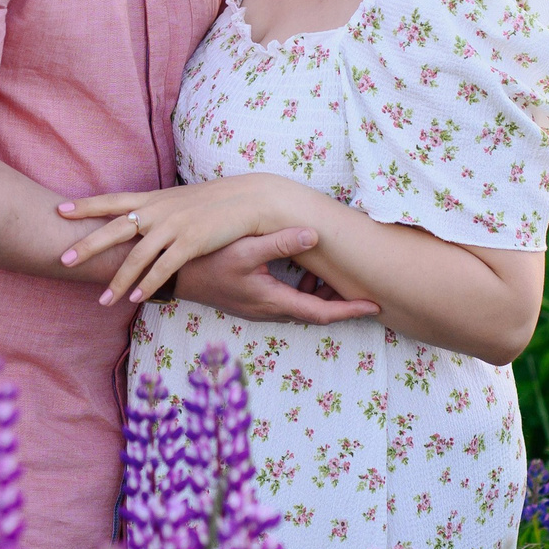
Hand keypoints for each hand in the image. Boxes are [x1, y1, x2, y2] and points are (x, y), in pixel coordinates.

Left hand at [59, 175, 302, 305]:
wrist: (249, 199)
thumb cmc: (215, 202)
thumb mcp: (180, 200)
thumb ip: (157, 209)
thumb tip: (139, 220)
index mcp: (153, 199)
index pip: (112, 201)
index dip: (85, 205)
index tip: (60, 209)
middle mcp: (158, 210)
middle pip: (114, 229)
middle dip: (88, 245)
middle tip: (64, 259)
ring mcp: (173, 226)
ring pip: (136, 256)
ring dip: (117, 280)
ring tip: (101, 300)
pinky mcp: (191, 242)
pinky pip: (163, 268)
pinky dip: (147, 285)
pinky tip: (134, 299)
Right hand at [173, 231, 380, 324]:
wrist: (173, 276)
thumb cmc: (206, 261)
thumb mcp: (244, 248)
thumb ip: (280, 243)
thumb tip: (314, 235)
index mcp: (273, 301)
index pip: (321, 313)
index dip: (350, 310)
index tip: (374, 305)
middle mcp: (269, 311)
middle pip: (314, 314)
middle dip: (340, 304)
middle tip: (363, 288)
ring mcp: (259, 309)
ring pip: (300, 309)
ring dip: (320, 296)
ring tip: (333, 275)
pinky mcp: (251, 303)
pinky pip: (286, 304)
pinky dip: (302, 292)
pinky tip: (302, 273)